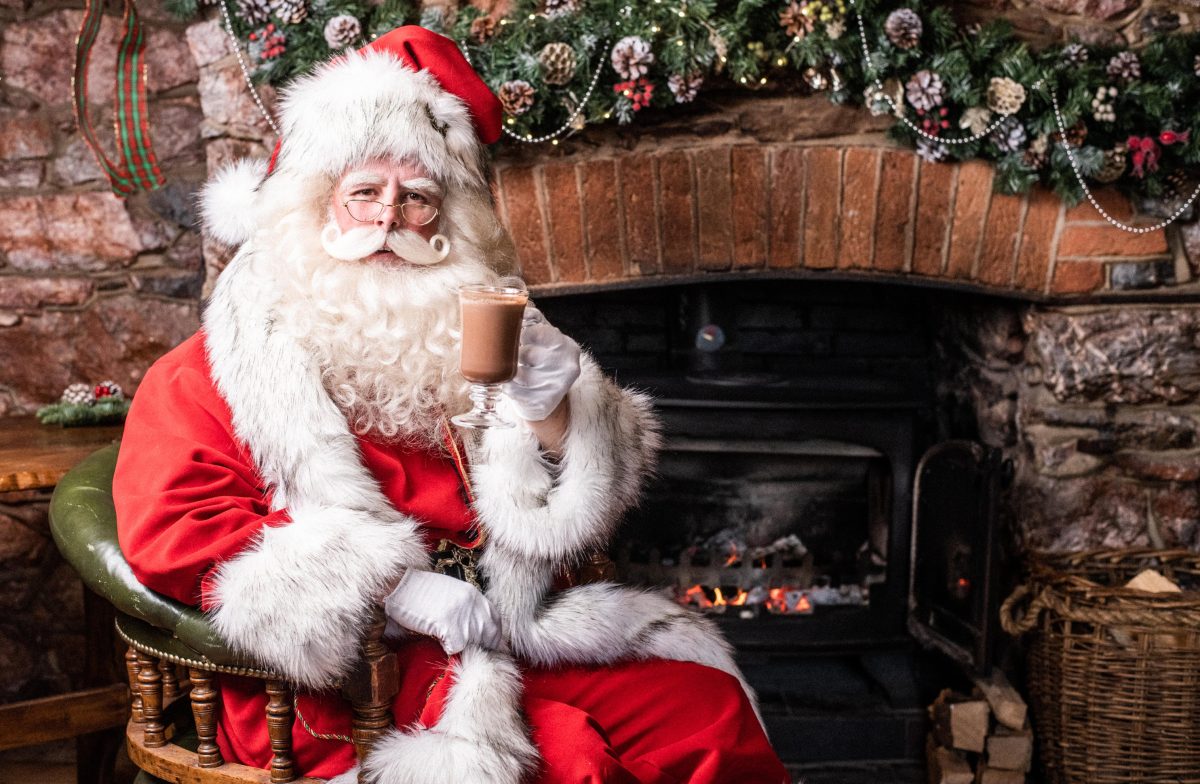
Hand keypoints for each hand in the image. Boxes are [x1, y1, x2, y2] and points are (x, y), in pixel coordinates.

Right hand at [383, 570, 501, 654]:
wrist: (400, 586)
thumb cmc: (420, 591)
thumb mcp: (451, 594)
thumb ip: (466, 609)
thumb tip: (476, 633)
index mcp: (474, 595)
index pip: (496, 622)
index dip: (491, 636)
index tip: (484, 645)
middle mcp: (473, 605)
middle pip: (489, 636)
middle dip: (480, 646)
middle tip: (467, 651)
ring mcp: (463, 616)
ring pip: (474, 644)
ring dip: (463, 648)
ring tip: (448, 643)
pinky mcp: (450, 627)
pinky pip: (456, 649)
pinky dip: (447, 649)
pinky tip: (437, 640)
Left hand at [502, 305, 580, 421]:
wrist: (546, 396)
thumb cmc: (540, 358)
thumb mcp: (542, 336)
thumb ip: (531, 318)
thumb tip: (513, 301)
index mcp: (567, 346)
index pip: (537, 332)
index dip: (519, 332)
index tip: (513, 335)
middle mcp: (566, 366)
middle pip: (526, 354)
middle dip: (512, 353)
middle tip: (506, 352)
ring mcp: (556, 387)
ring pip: (517, 374)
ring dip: (506, 370)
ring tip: (506, 368)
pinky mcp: (543, 403)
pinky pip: (514, 391)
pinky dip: (506, 386)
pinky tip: (509, 383)